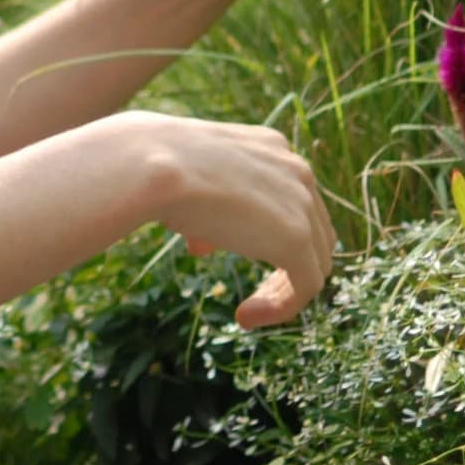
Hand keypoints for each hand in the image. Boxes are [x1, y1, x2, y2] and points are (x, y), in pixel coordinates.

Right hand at [115, 109, 334, 329]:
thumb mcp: (185, 181)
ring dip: (281, 291)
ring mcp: (301, 204)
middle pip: (313, 231)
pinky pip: (306, 286)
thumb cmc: (152, 167)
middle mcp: (295, 169)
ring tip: (247, 312)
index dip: (259, 231)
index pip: (288, 198)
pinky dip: (280, 308)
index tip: (210, 248)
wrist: (150, 166)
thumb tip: (203, 241)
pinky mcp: (296, 239)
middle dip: (278, 263)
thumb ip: (206, 206)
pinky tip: (245, 317)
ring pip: (314, 261)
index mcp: (271, 147)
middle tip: (248, 292)